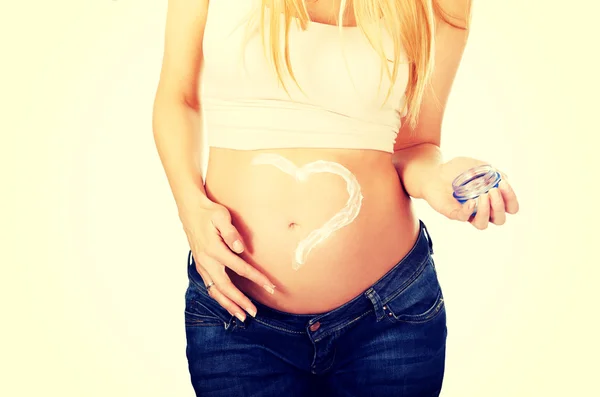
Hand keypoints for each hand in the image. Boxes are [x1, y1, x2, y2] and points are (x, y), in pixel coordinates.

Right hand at [180, 196, 275, 320]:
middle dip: (241, 301)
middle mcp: (207, 261)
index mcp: (214, 250)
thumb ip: (230, 232)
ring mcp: (202, 266)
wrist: (189, 210)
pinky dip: (220, 298)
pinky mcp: (200, 266)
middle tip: (254, 313)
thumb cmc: (209, 212)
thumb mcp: (221, 216)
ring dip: (229, 305)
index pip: (240, 268)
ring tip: (241, 316)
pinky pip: (210, 287)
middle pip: (226, 287)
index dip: (257, 278)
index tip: (270, 286)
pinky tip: (228, 304)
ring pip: (215, 291)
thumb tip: (240, 248)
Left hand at [421, 156, 518, 229]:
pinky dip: (469, 211)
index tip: (503, 183)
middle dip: (500, 206)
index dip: (511, 198)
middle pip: (500, 219)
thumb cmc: (456, 169)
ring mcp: (467, 213)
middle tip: (493, 191)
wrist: (433, 171)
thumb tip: (504, 179)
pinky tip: (471, 201)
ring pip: (483, 224)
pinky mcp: (453, 214)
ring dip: (487, 211)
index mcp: (491, 199)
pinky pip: (464, 218)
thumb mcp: (477, 166)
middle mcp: (481, 209)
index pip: (510, 207)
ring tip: (483, 196)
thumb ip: (492, 171)